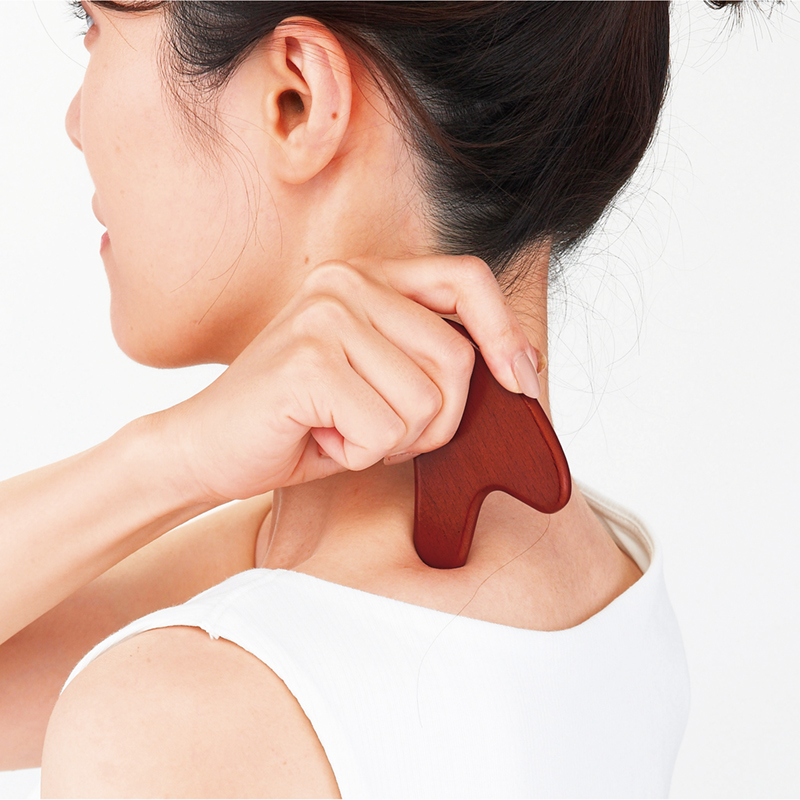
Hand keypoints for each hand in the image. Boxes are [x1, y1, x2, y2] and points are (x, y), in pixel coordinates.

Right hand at [161, 255, 540, 502]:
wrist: (207, 447)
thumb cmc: (300, 420)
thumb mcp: (376, 377)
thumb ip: (428, 359)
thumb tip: (517, 370)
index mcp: (366, 277)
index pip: (467, 279)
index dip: (506, 332)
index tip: (522, 382)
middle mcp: (346, 283)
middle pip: (457, 359)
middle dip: (434, 420)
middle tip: (377, 428)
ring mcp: (325, 318)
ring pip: (426, 403)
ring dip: (392, 441)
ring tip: (339, 428)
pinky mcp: (308, 364)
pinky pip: (383, 432)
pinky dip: (358, 455)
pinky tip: (317, 438)